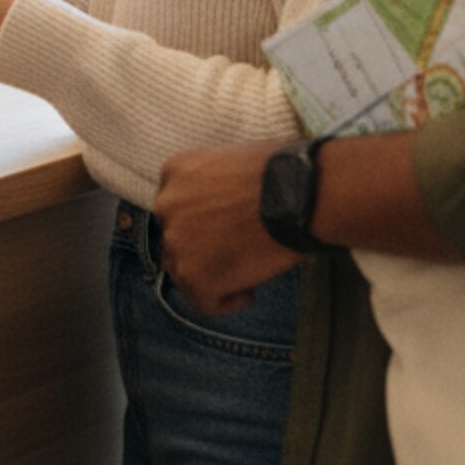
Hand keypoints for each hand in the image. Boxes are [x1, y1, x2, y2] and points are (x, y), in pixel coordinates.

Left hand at [153, 139, 298, 313]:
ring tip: (248, 271)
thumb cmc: (281, 175)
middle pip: (175, 240)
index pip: (177, 210)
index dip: (202, 226)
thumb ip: (215, 187)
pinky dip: (228, 302)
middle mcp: (166, 205)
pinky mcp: (193, 275)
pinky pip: (204, 302)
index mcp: (174, 172)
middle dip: (202, 252)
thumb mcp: (232, 162)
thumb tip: (224, 210)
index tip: (229, 232)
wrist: (298, 194)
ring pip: (184, 272)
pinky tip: (250, 292)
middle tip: (236, 255)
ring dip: (213, 276)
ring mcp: (176, 241)